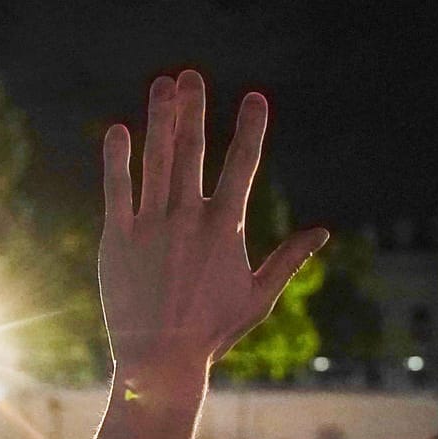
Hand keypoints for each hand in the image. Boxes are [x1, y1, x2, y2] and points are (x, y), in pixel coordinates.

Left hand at [98, 70, 328, 372]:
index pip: (242, 166)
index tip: (255, 97)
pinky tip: (119, 131)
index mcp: (225, 229)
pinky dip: (118, 160)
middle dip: (193, 109)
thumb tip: (321, 232)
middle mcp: (187, 219)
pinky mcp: (115, 239)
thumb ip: (288, 259)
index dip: (250, 129)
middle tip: (191, 75)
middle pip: (192, 151)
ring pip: (155, 161)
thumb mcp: (258, 296)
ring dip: (159, 120)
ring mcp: (149, 226)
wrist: (159, 362)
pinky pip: (116, 190)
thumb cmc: (213, 332)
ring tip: (161, 86)